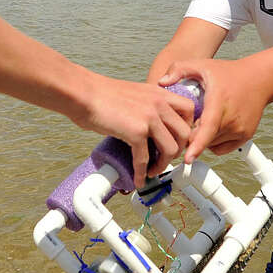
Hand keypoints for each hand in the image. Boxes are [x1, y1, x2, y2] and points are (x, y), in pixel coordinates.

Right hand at [77, 75, 194, 183]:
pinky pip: (145, 159)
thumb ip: (146, 106)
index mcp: (159, 93)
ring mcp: (149, 118)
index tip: (177, 141)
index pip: (189, 110)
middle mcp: (159, 103)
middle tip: (166, 158)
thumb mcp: (133, 94)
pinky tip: (138, 179)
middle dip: (178, 151)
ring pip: (171, 149)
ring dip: (163, 164)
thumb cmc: (99, 94)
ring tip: (152, 170)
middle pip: (184, 133)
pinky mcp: (136, 132)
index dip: (187, 128)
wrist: (82, 93)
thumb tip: (147, 129)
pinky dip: (142, 173)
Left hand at [159, 58, 269, 161]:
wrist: (258, 79)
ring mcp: (240, 129)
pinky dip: (213, 142)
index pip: (208, 128)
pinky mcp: (245, 136)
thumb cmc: (229, 73)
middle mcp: (231, 118)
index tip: (188, 158)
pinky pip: (222, 148)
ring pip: (212, 144)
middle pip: (204, 139)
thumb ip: (178, 69)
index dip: (197, 145)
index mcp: (219, 102)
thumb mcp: (201, 65)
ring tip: (202, 121)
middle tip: (186, 124)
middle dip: (191, 136)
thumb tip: (161, 82)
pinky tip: (212, 127)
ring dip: (203, 139)